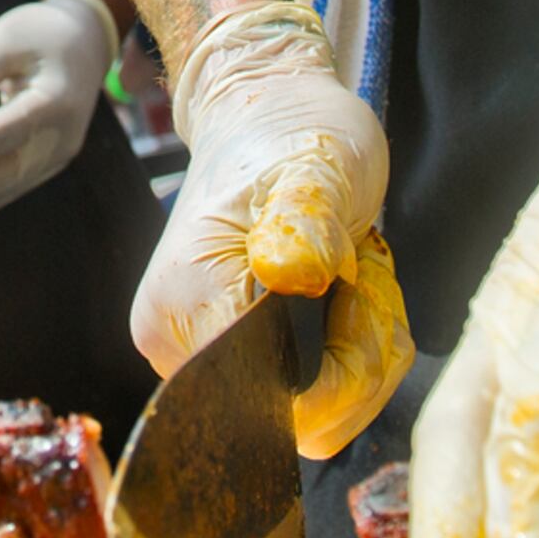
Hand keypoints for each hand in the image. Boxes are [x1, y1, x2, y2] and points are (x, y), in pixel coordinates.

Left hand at [0, 0, 119, 224]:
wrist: (86, 46)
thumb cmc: (42, 34)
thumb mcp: (8, 36)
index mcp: (54, 101)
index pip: (4, 135)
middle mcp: (60, 139)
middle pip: (1, 176)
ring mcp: (55, 157)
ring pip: (2, 190)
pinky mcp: (46, 165)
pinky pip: (6, 188)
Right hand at [130, 1, 410, 459]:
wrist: (267, 114)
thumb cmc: (291, 133)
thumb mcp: (317, 162)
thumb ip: (304, 219)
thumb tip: (288, 274)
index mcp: (184, 306)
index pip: (275, 408)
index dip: (342, 373)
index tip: (356, 288)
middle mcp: (177, 344)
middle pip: (302, 423)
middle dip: (359, 358)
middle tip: (362, 275)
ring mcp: (203, 355)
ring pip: (319, 417)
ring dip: (362, 349)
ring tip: (352, 273)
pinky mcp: (234, 359)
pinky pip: (318, 399)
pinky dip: (353, 351)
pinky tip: (345, 292)